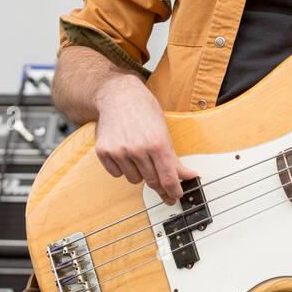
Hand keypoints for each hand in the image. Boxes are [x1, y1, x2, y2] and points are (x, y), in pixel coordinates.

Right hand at [93, 73, 197, 205]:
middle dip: (160, 187)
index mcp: (157, 143)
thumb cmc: (144, 110)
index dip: (174, 191)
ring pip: (134, 179)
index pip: (168, 178)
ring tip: (140, 155)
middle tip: (164, 189)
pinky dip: (122, 168)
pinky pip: (117, 174)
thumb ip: (174, 158)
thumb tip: (188, 176)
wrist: (118, 95)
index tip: (176, 196)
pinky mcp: (104, 152)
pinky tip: (125, 153)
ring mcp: (119, 151)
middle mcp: (138, 149)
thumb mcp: (164, 132)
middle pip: (152, 182)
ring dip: (140, 173)